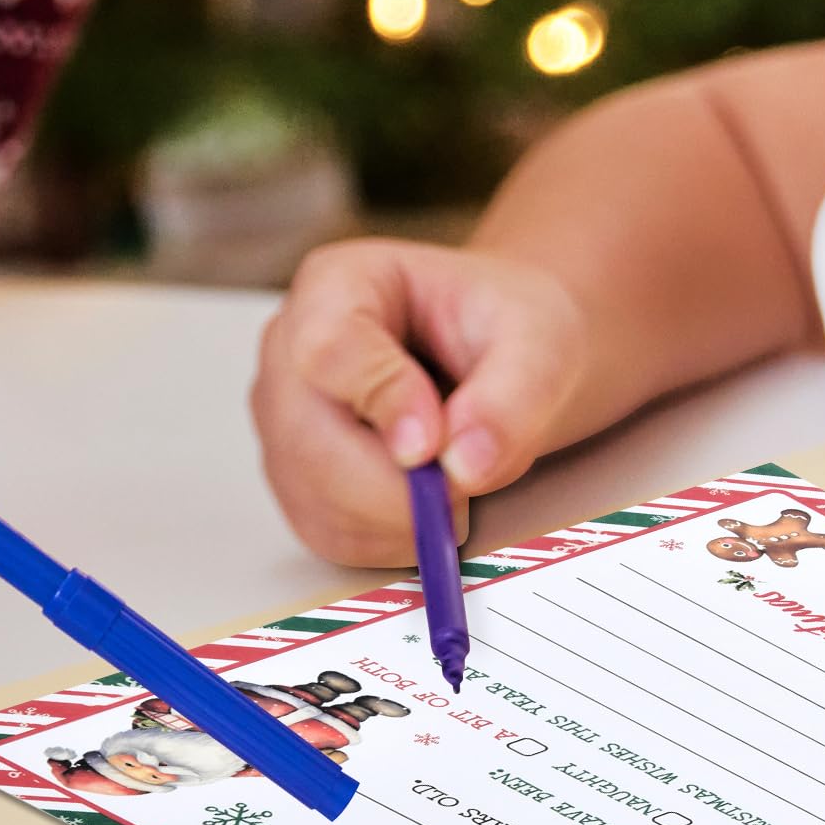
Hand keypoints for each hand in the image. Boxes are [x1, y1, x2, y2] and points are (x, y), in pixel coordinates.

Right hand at [251, 239, 587, 563]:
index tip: (433, 446)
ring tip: (459, 486)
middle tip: (462, 493)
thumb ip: (511, 396)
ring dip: (395, 519)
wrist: (506, 357)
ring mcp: (286, 417)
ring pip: (314, 496)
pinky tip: (430, 512)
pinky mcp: (299, 478)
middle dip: (391, 488)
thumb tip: (465, 465)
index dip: (381, 403)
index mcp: (338, 284)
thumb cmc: (511, 330)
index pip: (330, 348)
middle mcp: (291, 348)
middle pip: (306, 436)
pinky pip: (326, 532)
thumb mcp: (539, 342)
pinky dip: (386, 541)